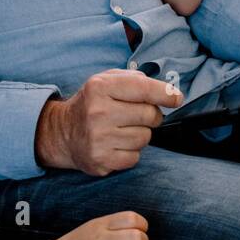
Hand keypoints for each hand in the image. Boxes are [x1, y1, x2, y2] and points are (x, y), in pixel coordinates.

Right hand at [35, 69, 183, 175]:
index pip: (143, 88)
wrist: (63, 133)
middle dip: (151, 116)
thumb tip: (165, 91)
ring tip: (122, 130)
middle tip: (138, 116)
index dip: (165, 93)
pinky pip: (135, 158)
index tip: (176, 98)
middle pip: (150, 115)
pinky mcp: (100, 160)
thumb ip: (133, 79)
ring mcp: (98, 138)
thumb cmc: (91, 104)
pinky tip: (116, 144)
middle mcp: (97, 112)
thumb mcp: (104, 80)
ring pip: (145, 138)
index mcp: (99, 87)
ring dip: (140, 134)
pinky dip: (131, 152)